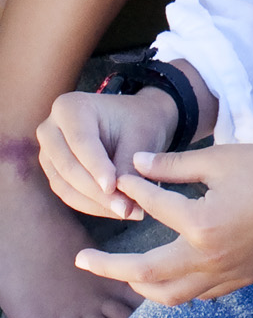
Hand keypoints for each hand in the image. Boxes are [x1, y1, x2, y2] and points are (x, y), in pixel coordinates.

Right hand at [37, 89, 177, 220]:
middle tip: (126, 208)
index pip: (82, 142)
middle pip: (69, 167)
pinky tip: (115, 210)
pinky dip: (92, 205)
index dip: (97, 168)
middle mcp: (51, 129)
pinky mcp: (53, 173)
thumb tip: (122, 205)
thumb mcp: (140, 138)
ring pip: (66, 186)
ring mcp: (48, 153)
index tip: (114, 188)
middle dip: (98, 192)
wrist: (137, 120)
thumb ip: (127, 168)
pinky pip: (68, 195)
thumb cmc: (140, 122)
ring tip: (127, 211)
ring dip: (96, 203)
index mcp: (70, 107)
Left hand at [74, 143, 252, 304]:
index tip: (121, 180)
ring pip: (168, 295)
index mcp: (202, 224)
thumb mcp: (218, 160)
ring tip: (121, 273)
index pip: (153, 209)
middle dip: (109, 268)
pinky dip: (174, 288)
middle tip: (82, 261)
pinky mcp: (238, 281)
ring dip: (139, 285)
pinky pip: (196, 294)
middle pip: (144, 275)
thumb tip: (134, 166)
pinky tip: (166, 274)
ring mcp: (224, 275)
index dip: (134, 191)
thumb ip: (172, 167)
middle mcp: (209, 259)